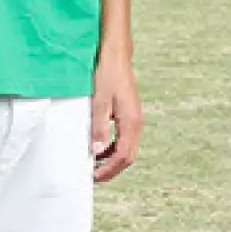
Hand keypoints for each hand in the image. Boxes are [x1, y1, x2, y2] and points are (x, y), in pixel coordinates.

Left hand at [91, 54, 142, 182]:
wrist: (115, 55)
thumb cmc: (107, 74)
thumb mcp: (99, 101)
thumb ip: (99, 127)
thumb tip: (97, 151)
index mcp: (131, 122)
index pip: (123, 156)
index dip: (109, 170)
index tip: (94, 177)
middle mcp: (136, 123)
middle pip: (128, 156)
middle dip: (112, 169)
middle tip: (94, 176)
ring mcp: (134, 119)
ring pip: (127, 148)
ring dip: (112, 159)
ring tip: (95, 164)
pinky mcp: (129, 114)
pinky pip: (124, 138)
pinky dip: (113, 147)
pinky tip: (100, 146)